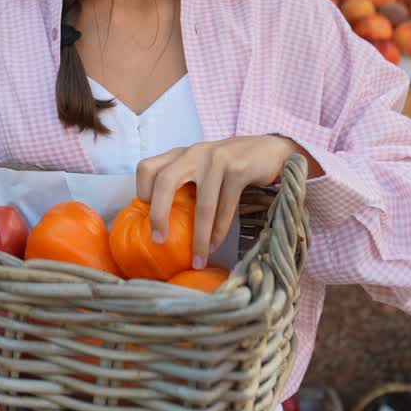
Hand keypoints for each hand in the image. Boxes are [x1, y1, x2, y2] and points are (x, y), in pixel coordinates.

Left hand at [137, 135, 296, 267]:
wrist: (268, 151)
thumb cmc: (228, 166)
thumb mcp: (200, 168)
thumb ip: (183, 182)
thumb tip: (162, 219)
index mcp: (180, 154)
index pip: (147, 167)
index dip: (142, 191)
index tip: (146, 214)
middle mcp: (194, 153)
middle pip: (165, 181)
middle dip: (160, 214)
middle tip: (159, 240)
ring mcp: (216, 159)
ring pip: (202, 204)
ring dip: (199, 236)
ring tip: (197, 259)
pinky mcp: (238, 169)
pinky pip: (225, 207)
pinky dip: (219, 231)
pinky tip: (214, 246)